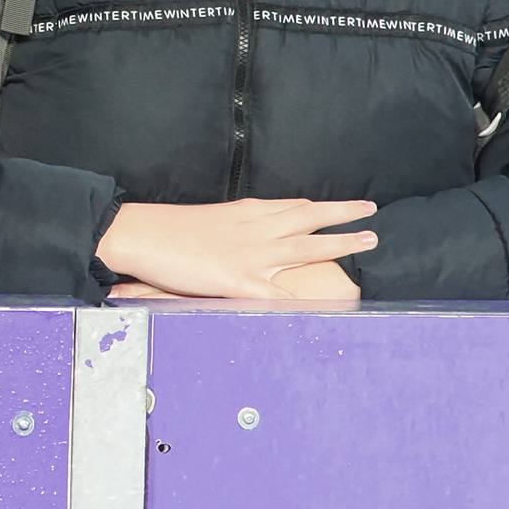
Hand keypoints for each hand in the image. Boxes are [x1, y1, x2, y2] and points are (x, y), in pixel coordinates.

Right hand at [97, 198, 375, 300]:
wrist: (137, 232)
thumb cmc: (162, 228)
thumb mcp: (203, 221)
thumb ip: (227, 228)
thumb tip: (238, 238)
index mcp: (243, 212)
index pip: (290, 206)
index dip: (317, 207)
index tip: (338, 206)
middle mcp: (255, 228)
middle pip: (308, 217)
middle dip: (342, 213)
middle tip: (370, 210)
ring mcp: (251, 253)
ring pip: (307, 244)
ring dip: (341, 241)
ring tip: (369, 238)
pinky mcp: (240, 280)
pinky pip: (280, 292)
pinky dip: (306, 297)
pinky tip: (331, 302)